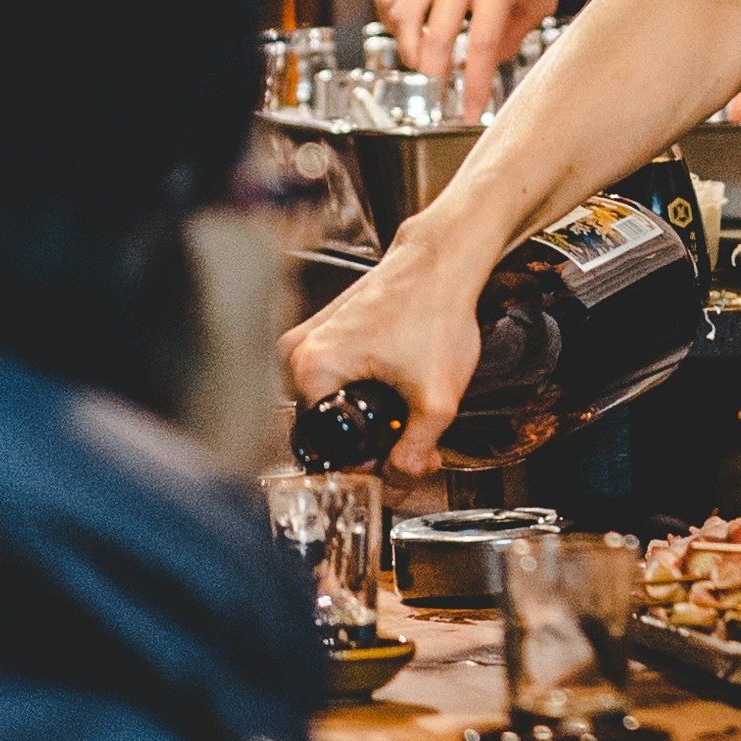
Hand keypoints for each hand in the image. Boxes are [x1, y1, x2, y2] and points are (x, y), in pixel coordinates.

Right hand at [279, 221, 486, 474]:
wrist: (444, 261)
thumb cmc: (435, 308)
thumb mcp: (436, 398)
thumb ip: (416, 450)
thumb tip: (398, 479)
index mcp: (310, 369)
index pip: (324, 448)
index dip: (364, 464)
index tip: (394, 459)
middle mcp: (297, 352)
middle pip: (327, 426)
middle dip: (370, 442)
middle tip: (410, 435)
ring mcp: (308, 338)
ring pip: (332, 402)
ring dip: (367, 415)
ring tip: (406, 404)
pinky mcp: (323, 329)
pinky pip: (335, 377)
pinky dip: (363, 388)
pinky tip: (395, 382)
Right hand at [372, 0, 570, 113]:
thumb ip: (514, 34)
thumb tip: (485, 64)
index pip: (480, 44)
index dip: (473, 85)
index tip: (471, 111)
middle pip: (434, 36)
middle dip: (435, 77)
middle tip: (442, 96)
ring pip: (401, 16)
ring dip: (411, 50)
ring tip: (427, 62)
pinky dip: (394, 20)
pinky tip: (411, 30)